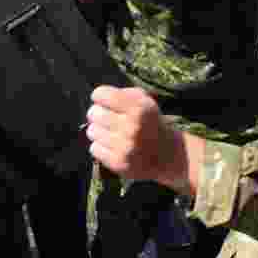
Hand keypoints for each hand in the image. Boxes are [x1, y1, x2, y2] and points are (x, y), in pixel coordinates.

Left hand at [85, 86, 199, 194]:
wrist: (166, 155)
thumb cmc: (148, 123)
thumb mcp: (144, 101)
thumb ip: (121, 94)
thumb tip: (97, 97)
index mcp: (139, 107)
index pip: (100, 94)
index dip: (100, 97)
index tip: (107, 102)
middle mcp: (133, 126)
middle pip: (93, 113)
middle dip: (99, 115)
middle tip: (110, 120)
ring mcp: (126, 146)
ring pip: (92, 131)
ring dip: (99, 132)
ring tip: (113, 134)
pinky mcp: (119, 163)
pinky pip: (94, 148)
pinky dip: (101, 147)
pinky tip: (113, 147)